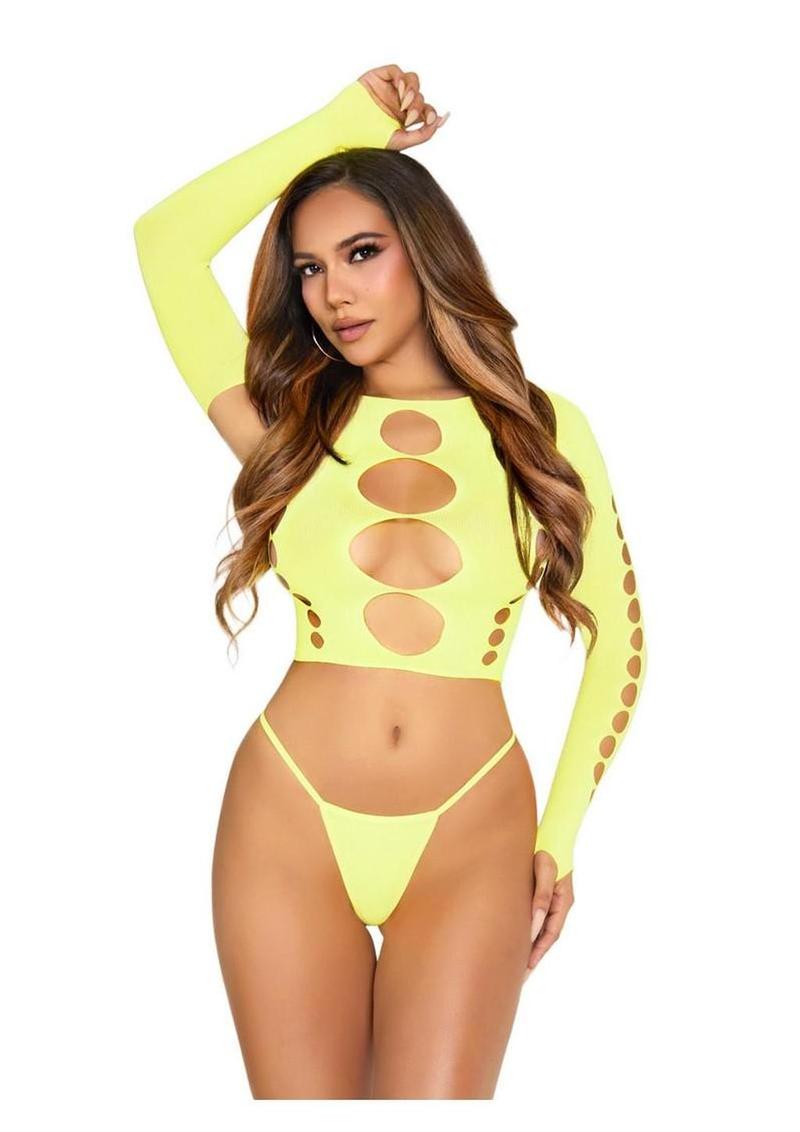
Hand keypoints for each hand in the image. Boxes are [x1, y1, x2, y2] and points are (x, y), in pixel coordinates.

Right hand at [357, 64, 449, 150]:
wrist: (345, 131)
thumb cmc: (369, 140)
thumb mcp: (400, 141)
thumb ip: (422, 134)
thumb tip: (440, 122)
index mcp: (403, 118)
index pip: (425, 111)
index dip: (432, 114)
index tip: (433, 120)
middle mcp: (397, 102)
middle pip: (420, 96)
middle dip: (418, 106)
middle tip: (409, 117)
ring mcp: (388, 89)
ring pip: (412, 80)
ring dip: (413, 91)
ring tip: (405, 105)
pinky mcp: (377, 77)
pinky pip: (396, 71)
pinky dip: (401, 79)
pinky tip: (400, 92)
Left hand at [523, 851, 574, 981]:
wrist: (548, 834)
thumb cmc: (546, 848)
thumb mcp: (544, 867)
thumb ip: (541, 894)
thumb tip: (535, 923)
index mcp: (564, 901)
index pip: (551, 933)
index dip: (538, 951)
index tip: (526, 968)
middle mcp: (560, 905)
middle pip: (547, 937)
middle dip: (533, 957)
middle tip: (519, 977)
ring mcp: (553, 902)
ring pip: (542, 931)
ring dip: (530, 948)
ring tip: (516, 967)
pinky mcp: (543, 898)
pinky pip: (537, 921)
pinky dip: (529, 934)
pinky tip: (517, 941)